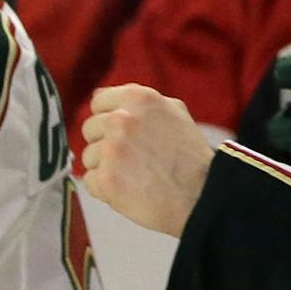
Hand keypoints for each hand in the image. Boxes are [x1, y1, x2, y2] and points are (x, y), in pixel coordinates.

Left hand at [79, 84, 215, 235]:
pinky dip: (105, 189)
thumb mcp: (174, 112)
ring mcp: (112, 149)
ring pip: (88, 156)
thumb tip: (99, 93)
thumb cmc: (189, 157)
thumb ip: (138, 101)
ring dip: (105, 168)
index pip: (98, 101)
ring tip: (135, 175)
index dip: (107, 119)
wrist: (202, 196)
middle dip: (105, 144)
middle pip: (90, 129)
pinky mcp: (106, 178)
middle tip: (133, 159)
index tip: (123, 135)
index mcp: (138, 98)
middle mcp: (122, 119)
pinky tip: (129, 190)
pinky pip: (90, 181)